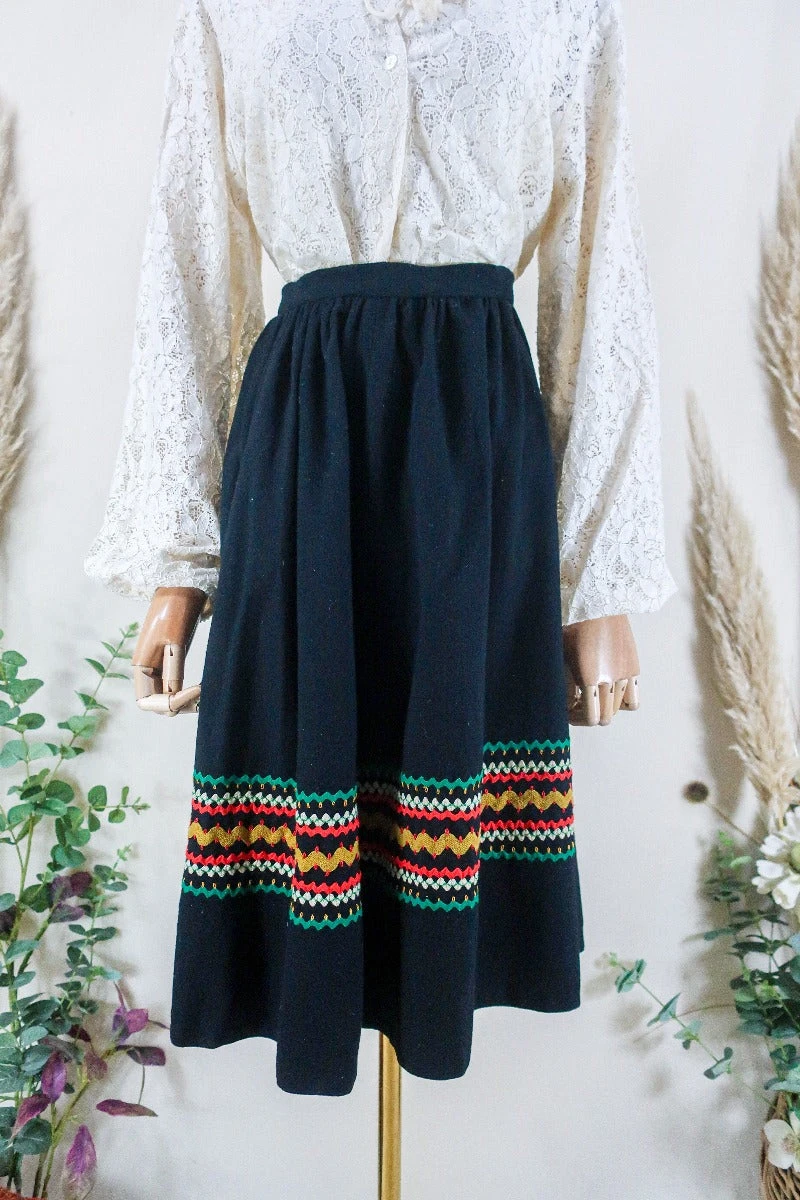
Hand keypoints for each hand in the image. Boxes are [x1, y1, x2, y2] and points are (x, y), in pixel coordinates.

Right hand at [131, 587, 206, 715]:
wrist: (185, 585)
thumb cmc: (177, 608)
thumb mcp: (176, 639)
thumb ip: (174, 667)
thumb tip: (173, 696)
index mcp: (142, 665)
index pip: (147, 701)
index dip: (168, 704)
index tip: (195, 691)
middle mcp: (149, 669)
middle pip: (159, 703)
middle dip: (179, 706)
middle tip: (205, 696)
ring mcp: (161, 666)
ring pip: (169, 697)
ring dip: (186, 702)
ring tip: (208, 693)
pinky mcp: (173, 660)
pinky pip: (177, 686)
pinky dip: (190, 692)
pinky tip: (206, 686)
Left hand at [562, 614, 639, 726]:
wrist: (599, 601)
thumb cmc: (573, 625)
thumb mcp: (562, 655)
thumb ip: (566, 685)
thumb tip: (569, 705)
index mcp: (590, 676)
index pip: (591, 718)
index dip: (577, 720)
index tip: (567, 712)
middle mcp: (611, 679)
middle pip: (604, 717)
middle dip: (587, 715)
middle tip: (575, 704)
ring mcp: (626, 674)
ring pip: (616, 709)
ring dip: (602, 707)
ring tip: (589, 694)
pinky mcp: (634, 668)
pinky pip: (632, 700)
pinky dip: (620, 702)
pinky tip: (606, 690)